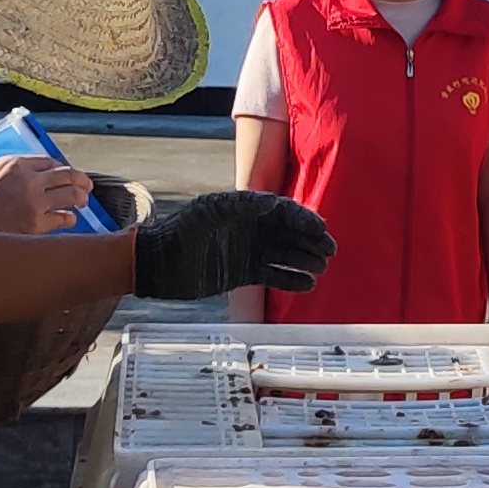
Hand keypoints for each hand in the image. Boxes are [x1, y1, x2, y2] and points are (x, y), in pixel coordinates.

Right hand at [0, 153, 95, 233]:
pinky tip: (70, 220)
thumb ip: (3, 175)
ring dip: (79, 198)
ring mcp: (34, 202)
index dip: (58, 167)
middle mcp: (28, 180)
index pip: (47, 161)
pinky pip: (62, 219)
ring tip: (83, 201)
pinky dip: (68, 219)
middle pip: (66, 174)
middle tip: (86, 184)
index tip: (63, 172)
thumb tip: (14, 180)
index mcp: (13, 164)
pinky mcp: (36, 225)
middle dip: (79, 179)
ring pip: (70, 196)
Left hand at [135, 189, 335, 302]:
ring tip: (321, 267)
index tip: (321, 228)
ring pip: (285, 254)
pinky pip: (274, 275)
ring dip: (305, 260)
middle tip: (330, 251)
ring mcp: (249, 252)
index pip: (283, 211)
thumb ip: (241, 206)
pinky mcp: (244, 274)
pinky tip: (307, 284)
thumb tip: (274, 203)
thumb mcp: (210, 212)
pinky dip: (291, 280)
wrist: (158, 263)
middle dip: (311, 240)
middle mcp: (251, 229)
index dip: (303, 219)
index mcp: (245, 209)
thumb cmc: (181, 232)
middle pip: (290, 233)